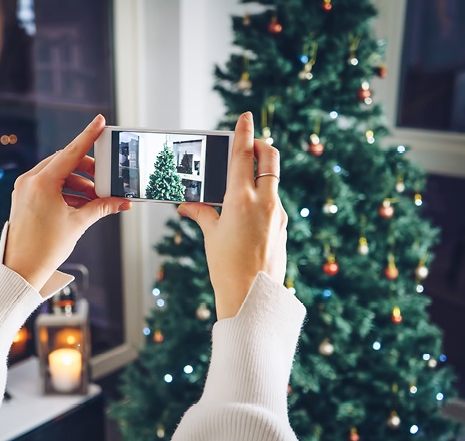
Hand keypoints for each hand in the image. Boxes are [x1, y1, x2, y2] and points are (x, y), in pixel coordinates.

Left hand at [4, 115, 130, 290]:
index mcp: (42, 182)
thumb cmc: (46, 248)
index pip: (71, 152)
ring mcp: (24, 189)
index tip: (100, 122)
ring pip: (57, 174)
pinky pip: (48, 186)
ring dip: (78, 183)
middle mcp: (30, 180)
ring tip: (96, 199)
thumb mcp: (78, 223)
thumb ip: (101, 207)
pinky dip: (66, 191)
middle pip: (65, 162)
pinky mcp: (24, 198)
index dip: (88, 136)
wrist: (21, 270)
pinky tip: (81, 204)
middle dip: (88, 170)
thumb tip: (122, 202)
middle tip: (105, 180)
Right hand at [177, 112, 287, 318]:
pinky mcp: (282, 227)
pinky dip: (262, 196)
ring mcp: (278, 214)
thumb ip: (202, 214)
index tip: (246, 116)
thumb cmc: (226, 266)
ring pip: (273, 181)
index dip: (244, 132)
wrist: (251, 296)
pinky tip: (248, 209)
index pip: (245, 154)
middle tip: (251, 143)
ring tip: (244, 178)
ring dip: (261, 173)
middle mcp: (266, 201)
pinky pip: (273, 202)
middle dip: (262, 146)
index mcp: (243, 198)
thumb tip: (187, 205)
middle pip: (270, 160)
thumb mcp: (211, 235)